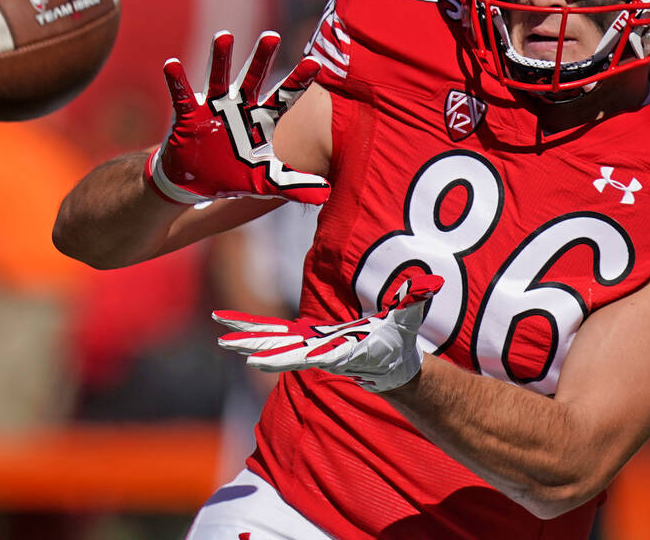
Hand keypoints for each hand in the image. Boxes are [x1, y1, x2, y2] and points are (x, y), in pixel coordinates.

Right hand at [145, 31, 329, 204]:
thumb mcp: (264, 181)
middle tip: (272, 36)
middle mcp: (240, 107)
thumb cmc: (233, 175)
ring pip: (219, 78)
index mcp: (261, 120)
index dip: (298, 81)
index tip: (316, 62)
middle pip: (254, 78)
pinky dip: (177, 81)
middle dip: (262, 58)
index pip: (284, 97)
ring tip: (224, 35)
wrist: (196, 182)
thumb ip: (293, 184)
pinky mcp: (189, 116)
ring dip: (221, 57)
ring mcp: (213, 108)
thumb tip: (327, 194)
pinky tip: (171, 65)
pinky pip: (183, 96)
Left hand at [214, 274, 444, 391]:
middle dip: (252, 345)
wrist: (391, 365)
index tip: (253, 361)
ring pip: (272, 343)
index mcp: (337, 351)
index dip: (279, 357)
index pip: (304, 355)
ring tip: (220, 335)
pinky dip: (253, 329)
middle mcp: (317, 352)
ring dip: (246, 338)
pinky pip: (273, 333)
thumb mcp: (407, 320)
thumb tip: (429, 285)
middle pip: (279, 349)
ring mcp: (308, 346)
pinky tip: (231, 328)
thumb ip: (415, 302)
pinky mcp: (305, 339)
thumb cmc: (398, 342)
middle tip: (223, 342)